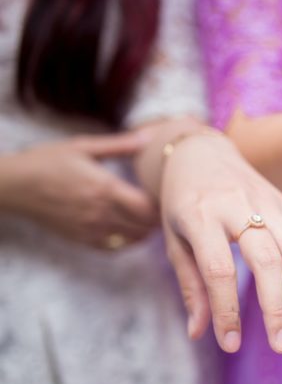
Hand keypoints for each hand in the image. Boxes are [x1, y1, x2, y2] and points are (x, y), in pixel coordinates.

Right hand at [0, 132, 157, 247]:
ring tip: (147, 215)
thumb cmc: (47, 161)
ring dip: (146, 229)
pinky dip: (128, 240)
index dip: (162, 202)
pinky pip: (115, 247)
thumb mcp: (83, 146)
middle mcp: (101, 213)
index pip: (148, 207)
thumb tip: (148, 136)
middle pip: (146, 225)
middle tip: (161, 205)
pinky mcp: (82, 239)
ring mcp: (92, 229)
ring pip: (134, 239)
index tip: (165, 192)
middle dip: (158, 217)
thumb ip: (119, 144)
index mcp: (105, 188)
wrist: (14, 185)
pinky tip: (129, 227)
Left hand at [160, 133, 281, 353]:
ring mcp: (266, 200)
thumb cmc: (182, 202)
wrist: (201, 153)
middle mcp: (236, 206)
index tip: (231, 344)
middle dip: (277, 305)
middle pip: (266, 258)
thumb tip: (199, 333)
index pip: (218, 269)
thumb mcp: (175, 240)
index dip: (226, 309)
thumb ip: (190, 285)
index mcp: (200, 216)